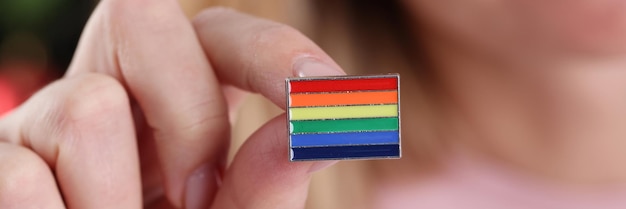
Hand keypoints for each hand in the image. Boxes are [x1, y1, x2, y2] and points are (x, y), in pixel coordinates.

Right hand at [0, 0, 343, 207]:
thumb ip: (263, 185)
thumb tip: (310, 132)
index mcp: (175, 96)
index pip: (219, 35)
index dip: (269, 51)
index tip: (323, 90)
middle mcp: (109, 87)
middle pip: (140, 18)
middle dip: (187, 114)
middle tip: (197, 198)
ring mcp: (43, 120)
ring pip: (86, 105)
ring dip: (119, 200)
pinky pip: (23, 177)